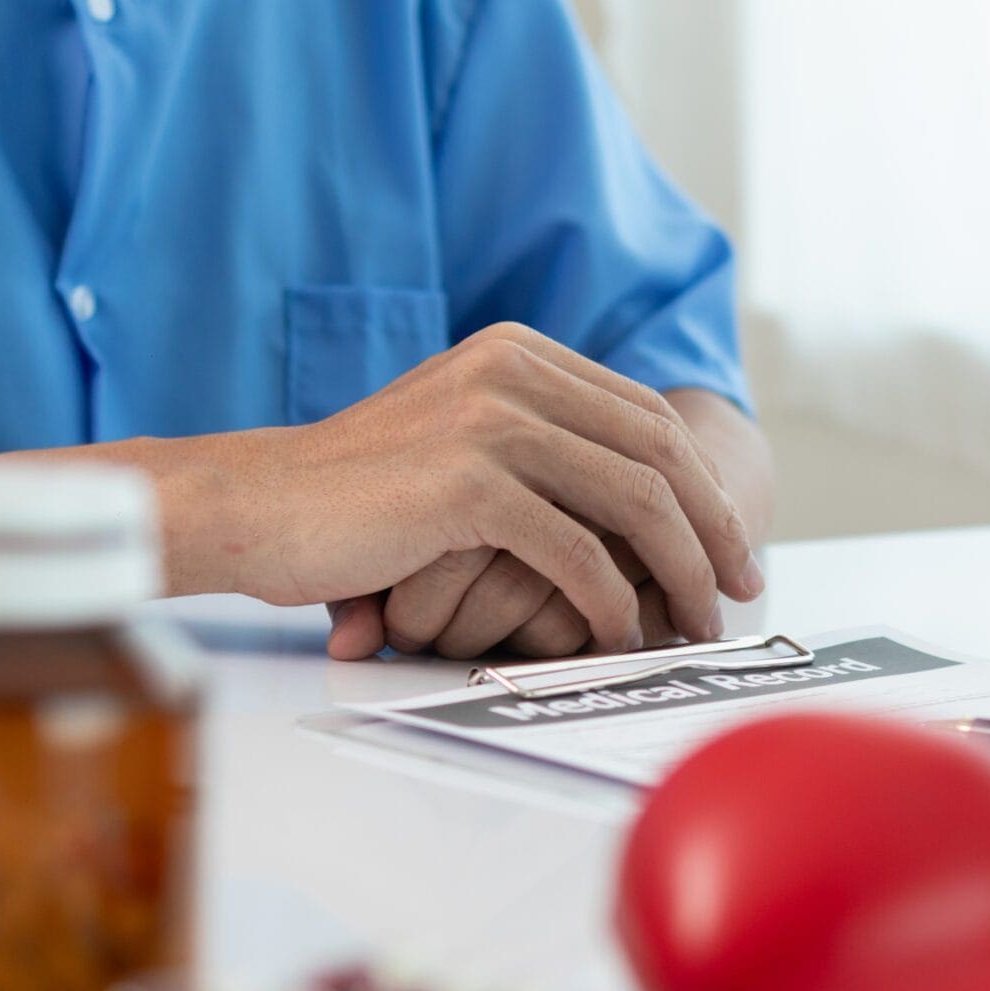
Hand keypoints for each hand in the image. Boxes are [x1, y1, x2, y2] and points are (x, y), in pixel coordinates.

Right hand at [162, 323, 760, 653]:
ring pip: (635, 502)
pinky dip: (610, 604)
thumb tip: (627, 511)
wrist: (253, 505)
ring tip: (690, 624)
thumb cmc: (348, 496)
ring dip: (677, 573)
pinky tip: (617, 637)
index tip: (726, 545)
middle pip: (659, 451)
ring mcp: (493, 422)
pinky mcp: (471, 484)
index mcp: (516, 352)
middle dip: (712, 528)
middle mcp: (513, 371)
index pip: (644, 415)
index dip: (700, 484)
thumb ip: (531, 446)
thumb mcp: (452, 440)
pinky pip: (578, 553)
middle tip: (736, 588)